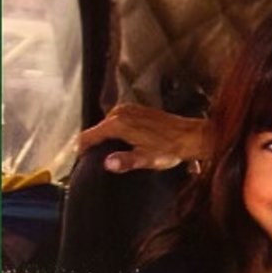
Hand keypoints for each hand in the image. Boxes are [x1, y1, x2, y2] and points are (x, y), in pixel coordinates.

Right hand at [77, 104, 206, 171]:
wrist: (190, 135)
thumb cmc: (171, 148)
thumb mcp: (147, 159)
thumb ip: (125, 161)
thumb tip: (107, 163)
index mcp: (117, 123)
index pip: (89, 135)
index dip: (82, 148)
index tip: (81, 159)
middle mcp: (120, 112)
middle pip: (98, 129)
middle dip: (96, 143)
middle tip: (97, 159)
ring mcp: (129, 109)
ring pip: (108, 124)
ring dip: (107, 137)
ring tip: (111, 152)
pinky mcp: (137, 110)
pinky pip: (120, 120)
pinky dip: (118, 130)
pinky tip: (125, 142)